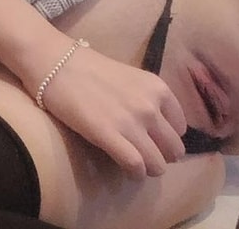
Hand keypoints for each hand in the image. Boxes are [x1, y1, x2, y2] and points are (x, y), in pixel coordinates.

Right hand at [36, 43, 187, 177]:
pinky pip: (135, 166)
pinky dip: (135, 173)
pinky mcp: (109, 135)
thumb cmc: (90, 68)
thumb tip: (156, 127)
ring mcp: (131, 122)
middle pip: (173, 149)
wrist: (58, 64)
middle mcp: (151, 106)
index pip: (180, 127)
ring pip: (157, 163)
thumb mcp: (132, 79)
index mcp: (158, 89)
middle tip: (146, 155)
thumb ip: (147, 99)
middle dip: (162, 156)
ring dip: (149, 168)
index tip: (155, 140)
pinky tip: (128, 170)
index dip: (168, 137)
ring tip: (137, 166)